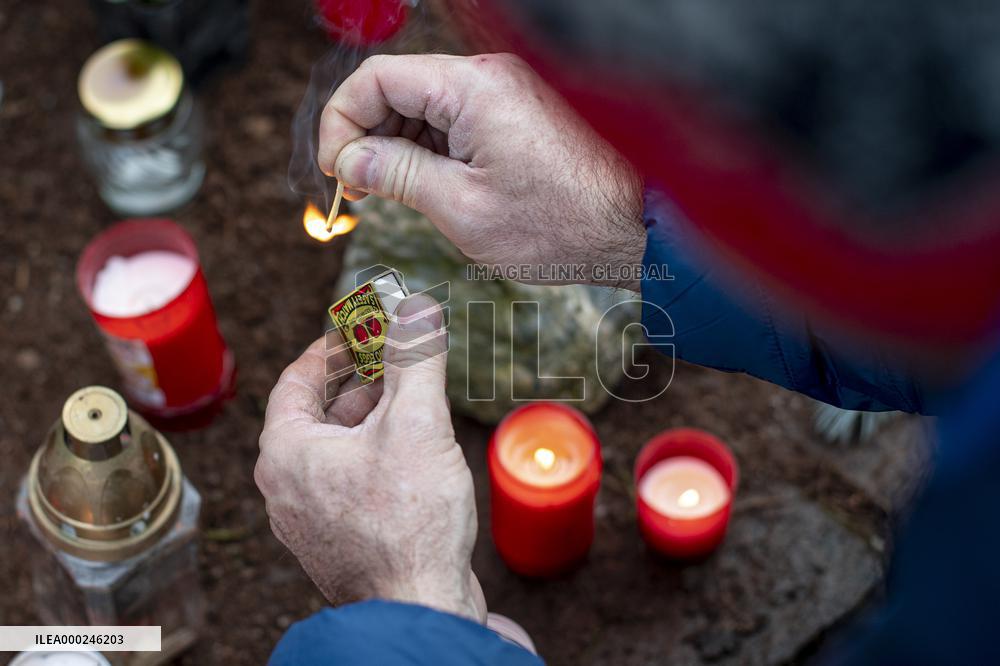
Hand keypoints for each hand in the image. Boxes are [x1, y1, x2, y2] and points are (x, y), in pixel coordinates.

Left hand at [255, 295, 484, 621]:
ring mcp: (308, 520)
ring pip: (333, 451)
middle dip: (358, 381)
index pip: (295, 381)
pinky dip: (372, 455)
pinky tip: (412, 452)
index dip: (330, 348)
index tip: (359, 329)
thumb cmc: (408, 522)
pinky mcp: (337, 543)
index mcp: (286, 453)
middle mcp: (285, 488)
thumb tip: (418, 308)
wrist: (418, 608)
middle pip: (315, 414)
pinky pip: (345, 482)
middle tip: (394, 357)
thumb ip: (415, 359)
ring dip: (368, 419)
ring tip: (411, 399)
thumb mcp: (417, 424)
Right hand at [318, 53, 645, 289]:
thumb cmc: (558, 224)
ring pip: (426, 106)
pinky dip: (432, 149)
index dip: (341, 121)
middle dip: (367, 136)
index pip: (376, 78)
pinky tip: (428, 186)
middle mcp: (489, 75)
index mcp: (471, 87)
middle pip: (399, 88)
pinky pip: (456, 120)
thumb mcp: (462, 207)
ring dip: (399, 146)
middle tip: (357, 189)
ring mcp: (506, 92)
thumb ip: (398, 175)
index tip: (335, 169)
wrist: (632, 230)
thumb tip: (351, 159)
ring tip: (392, 195)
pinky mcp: (517, 114)